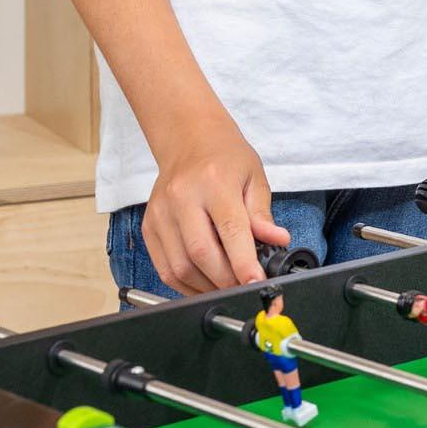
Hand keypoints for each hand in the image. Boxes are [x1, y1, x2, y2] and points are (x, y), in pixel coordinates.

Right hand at [142, 119, 287, 293]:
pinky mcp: (148, 227)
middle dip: (226, 280)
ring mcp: (160, 214)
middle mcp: (181, 198)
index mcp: (213, 182)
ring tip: (228, 287)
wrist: (189, 140)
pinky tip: (205, 284)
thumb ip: (262, 213)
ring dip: (206, 287)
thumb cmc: (225, 158)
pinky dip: (186, 285)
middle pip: (201, 253)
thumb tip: (277, 241)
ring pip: (179, 267)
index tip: (256, 282)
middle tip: (246, 287)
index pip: (230, 230)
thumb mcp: (254, 177)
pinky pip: (164, 268)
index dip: (243, 262)